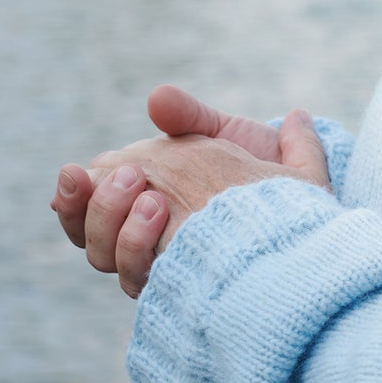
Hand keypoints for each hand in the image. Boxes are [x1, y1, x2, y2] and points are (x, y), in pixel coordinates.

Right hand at [52, 93, 326, 298]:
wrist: (310, 201)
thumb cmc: (263, 169)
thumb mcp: (226, 134)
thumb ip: (189, 117)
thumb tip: (157, 98)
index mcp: (143, 204)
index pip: (85, 212)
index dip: (71, 198)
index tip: (73, 171)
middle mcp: (148, 242)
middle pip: (91, 242)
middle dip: (94, 209)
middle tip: (130, 177)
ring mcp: (168, 265)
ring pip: (112, 263)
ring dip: (118, 227)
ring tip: (152, 198)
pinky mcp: (189, 285)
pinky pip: (146, 281)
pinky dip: (144, 250)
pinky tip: (162, 220)